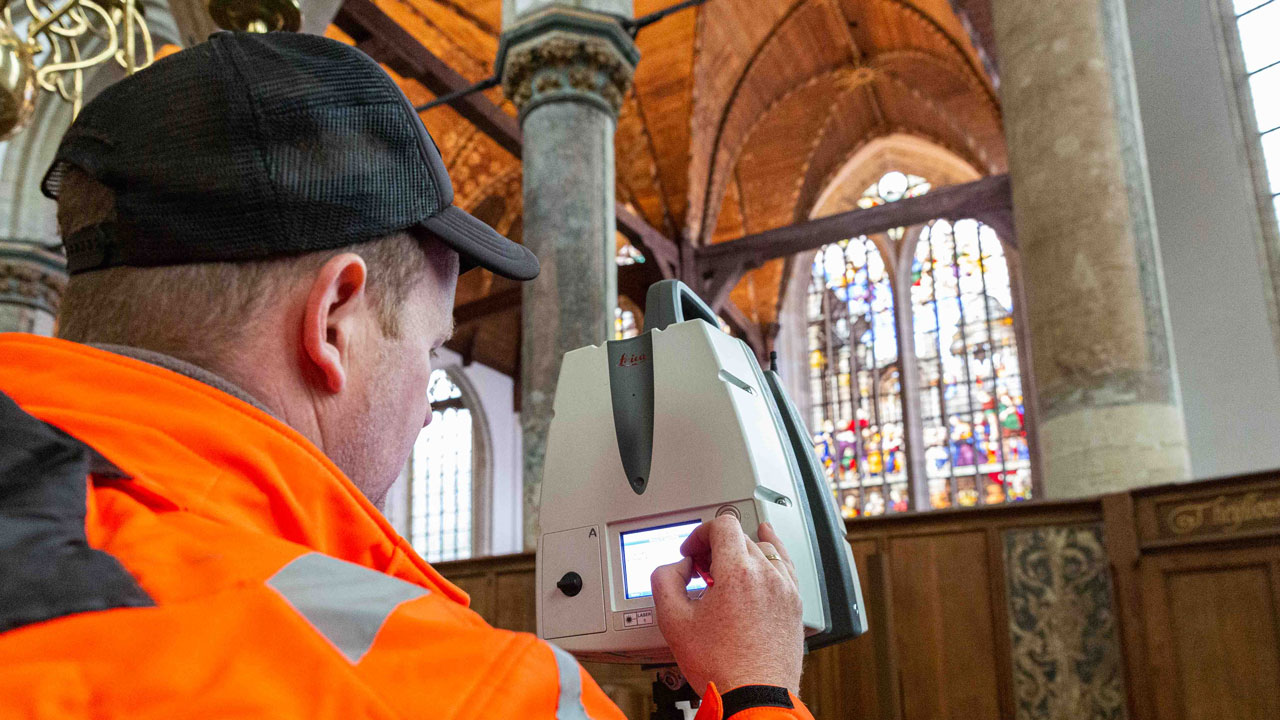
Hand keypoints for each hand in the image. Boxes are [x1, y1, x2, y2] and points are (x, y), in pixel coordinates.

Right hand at [650, 515, 803, 694]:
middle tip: (701, 569)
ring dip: (742, 552)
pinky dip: (772, 557)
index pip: (723, 525)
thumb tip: (674, 568)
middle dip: (716, 546)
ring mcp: (785, 589)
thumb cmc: (721, 667)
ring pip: (764, 549)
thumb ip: (665, 582)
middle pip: (740, 536)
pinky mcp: (794, 604)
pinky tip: (766, 554)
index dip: (700, 533)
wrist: (754, 696)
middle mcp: (766, 575)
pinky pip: (786, 566)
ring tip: (727, 572)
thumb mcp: (674, 622)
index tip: (691, 551)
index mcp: (738, 573)